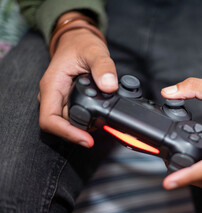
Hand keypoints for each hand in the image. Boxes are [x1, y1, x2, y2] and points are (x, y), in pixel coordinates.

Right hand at [38, 12, 117, 147]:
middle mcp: (53, 95)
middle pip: (61, 125)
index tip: (86, 139)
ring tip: (103, 120)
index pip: (49, 119)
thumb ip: (103, 67)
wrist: (78, 40)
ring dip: (85, 126)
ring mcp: (61, 99)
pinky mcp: (69, 100)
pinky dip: (88, 119)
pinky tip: (100, 116)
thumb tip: (109, 86)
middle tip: (102, 128)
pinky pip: (76, 115)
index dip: (67, 133)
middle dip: (80, 131)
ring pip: (69, 122)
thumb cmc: (81, 44)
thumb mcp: (94, 51)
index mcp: (52, 85)